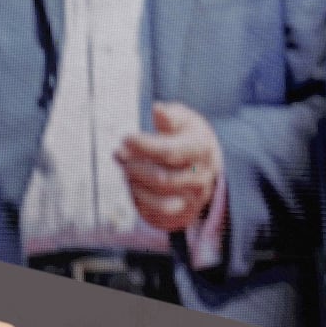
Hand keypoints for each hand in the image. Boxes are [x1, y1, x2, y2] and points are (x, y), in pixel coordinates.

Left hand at [115, 102, 221, 232]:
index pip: (169, 152)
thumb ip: (170, 115)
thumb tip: (158, 109)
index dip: (143, 146)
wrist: (206, 164)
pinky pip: (157, 216)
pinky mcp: (182, 215)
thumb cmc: (187, 137)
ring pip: (160, 203)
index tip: (125, 138)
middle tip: (119, 154)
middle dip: (134, 166)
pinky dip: (139, 201)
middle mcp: (200, 178)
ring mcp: (193, 199)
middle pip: (162, 179)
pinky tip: (133, 184)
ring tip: (125, 169)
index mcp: (201, 150)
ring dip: (135, 186)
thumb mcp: (184, 119)